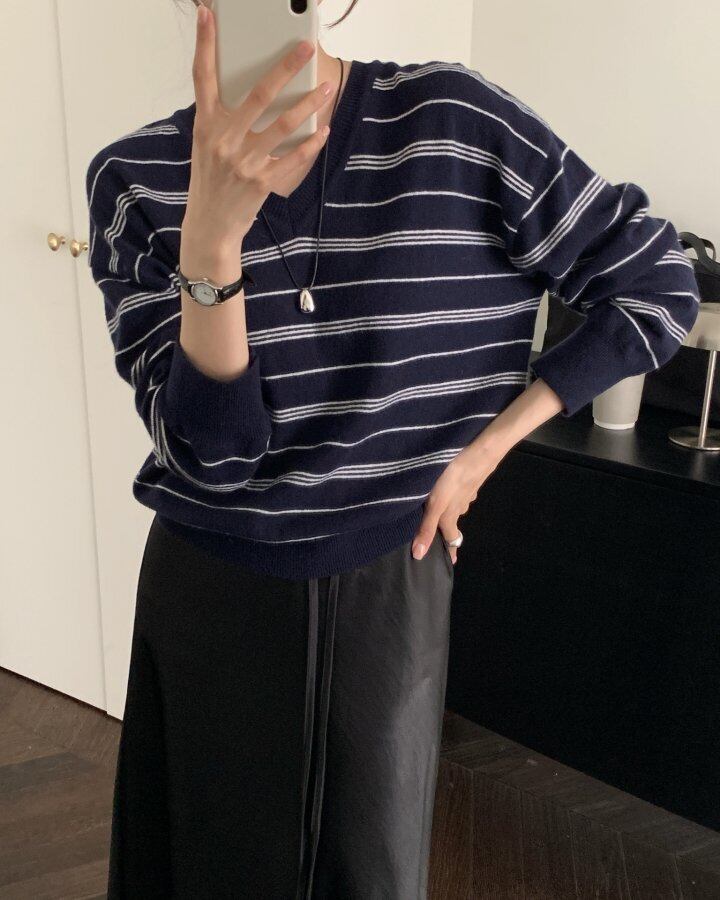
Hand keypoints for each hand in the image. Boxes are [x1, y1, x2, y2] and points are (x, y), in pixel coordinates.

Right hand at [181, 4, 336, 265]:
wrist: (210, 225)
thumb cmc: (211, 181)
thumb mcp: (206, 146)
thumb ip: (223, 119)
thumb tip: (254, 94)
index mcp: (206, 125)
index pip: (201, 77)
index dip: (204, 43)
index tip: (207, 15)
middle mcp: (223, 140)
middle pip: (258, 95)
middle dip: (284, 68)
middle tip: (304, 48)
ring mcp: (243, 161)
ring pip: (283, 124)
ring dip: (309, 104)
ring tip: (326, 89)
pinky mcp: (261, 182)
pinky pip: (293, 158)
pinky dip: (311, 143)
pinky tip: (324, 130)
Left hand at [411, 441, 504, 564]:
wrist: (481, 450)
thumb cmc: (454, 477)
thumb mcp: (436, 503)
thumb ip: (427, 527)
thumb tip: (419, 555)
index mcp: (451, 514)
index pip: (451, 538)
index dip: (450, 550)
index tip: (451, 562)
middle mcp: (461, 505)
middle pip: (454, 521)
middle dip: (449, 529)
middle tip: (442, 533)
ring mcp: (468, 491)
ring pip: (459, 505)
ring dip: (451, 509)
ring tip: (441, 507)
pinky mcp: (471, 478)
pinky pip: (463, 491)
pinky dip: (456, 493)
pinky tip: (450, 485)